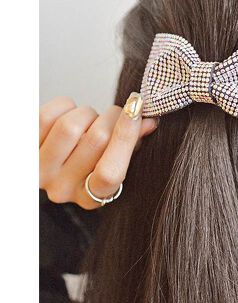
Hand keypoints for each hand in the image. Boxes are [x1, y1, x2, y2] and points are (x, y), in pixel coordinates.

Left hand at [39, 94, 157, 208]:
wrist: (49, 160)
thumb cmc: (89, 159)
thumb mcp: (115, 159)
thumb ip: (133, 142)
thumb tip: (149, 121)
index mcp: (93, 196)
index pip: (111, 172)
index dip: (126, 136)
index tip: (137, 108)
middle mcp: (63, 189)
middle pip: (97, 139)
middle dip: (113, 116)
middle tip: (118, 111)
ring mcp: (40, 170)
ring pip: (72, 125)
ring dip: (87, 113)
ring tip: (89, 119)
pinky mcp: (24, 147)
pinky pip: (49, 114)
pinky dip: (65, 105)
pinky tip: (69, 114)